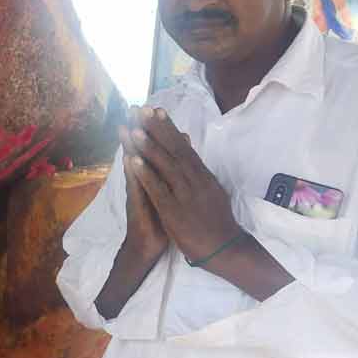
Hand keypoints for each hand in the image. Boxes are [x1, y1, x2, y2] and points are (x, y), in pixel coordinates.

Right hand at [119, 107, 167, 257]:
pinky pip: (135, 187)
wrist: (147, 246)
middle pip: (141, 151)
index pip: (154, 149)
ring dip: (129, 146)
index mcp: (153, 177)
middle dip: (139, 129)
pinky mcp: (136, 207)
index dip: (155, 129)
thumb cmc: (159, 220)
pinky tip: (130, 159)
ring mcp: (137, 192)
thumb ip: (169, 173)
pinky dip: (133, 173)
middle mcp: (143, 181)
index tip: (156, 108)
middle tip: (135, 107)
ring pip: (134, 165)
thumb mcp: (167, 194)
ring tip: (126, 126)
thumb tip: (181, 150)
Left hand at [124, 107, 242, 265]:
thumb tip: (191, 155)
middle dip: (157, 129)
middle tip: (142, 109)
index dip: (169, 128)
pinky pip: (157, 188)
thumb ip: (199, 173)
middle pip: (174, 150)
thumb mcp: (211, 191)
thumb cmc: (216, 220)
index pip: (183, 146)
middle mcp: (194, 180)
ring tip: (134, 129)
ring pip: (165, 165)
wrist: (223, 248)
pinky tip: (133, 161)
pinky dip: (145, 173)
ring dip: (149, 146)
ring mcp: (184, 194)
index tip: (157, 110)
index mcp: (202, 175)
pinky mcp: (174, 210)